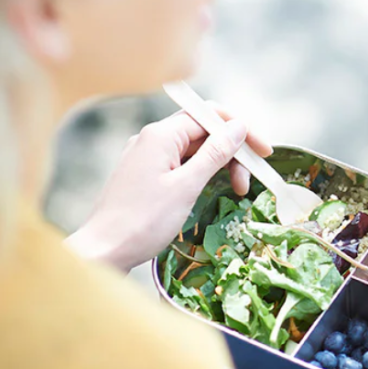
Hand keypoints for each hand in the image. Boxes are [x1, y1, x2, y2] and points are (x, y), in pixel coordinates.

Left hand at [65, 104, 271, 271]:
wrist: (103, 252)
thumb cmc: (143, 221)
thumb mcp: (186, 186)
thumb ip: (214, 153)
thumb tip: (238, 126)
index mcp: (160, 135)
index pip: (209, 116)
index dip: (241, 131)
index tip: (264, 153)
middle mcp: (152, 139)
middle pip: (203, 131)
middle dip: (232, 151)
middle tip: (250, 181)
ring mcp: (147, 157)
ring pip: (194, 149)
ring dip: (220, 164)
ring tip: (237, 191)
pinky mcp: (145, 175)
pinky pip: (181, 164)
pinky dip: (203, 173)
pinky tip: (214, 188)